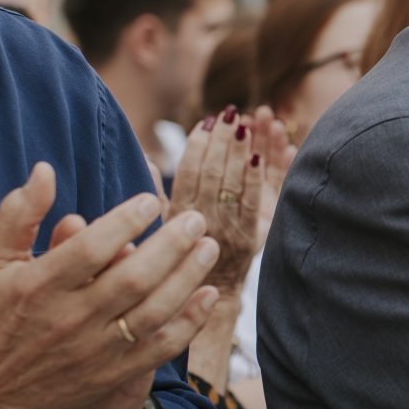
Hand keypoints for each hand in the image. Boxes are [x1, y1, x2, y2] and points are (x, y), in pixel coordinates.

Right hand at [0, 163, 219, 408]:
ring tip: (209, 247)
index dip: (125, 222)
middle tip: (195, 220)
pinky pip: (159, 348)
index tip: (151, 201)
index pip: (91, 249)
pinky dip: (189, 322)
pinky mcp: (110, 375)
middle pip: (132, 279)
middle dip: (171, 245)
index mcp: (39, 285)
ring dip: (187, 278)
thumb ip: (19, 215)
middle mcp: (69, 319)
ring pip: (153, 311)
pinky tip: (208, 295)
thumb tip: (45, 170)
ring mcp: (93, 351)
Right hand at [172, 105, 284, 294]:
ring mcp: (226, 231)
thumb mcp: (159, 228)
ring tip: (245, 123)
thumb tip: (148, 160)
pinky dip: (257, 177)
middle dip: (221, 140)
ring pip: (233, 185)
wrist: (206, 295)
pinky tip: (260, 154)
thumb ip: (154, 195)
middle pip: (212, 174)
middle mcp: (200, 223)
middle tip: (228, 114)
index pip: (186, 174)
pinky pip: (253, 203)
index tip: (204, 123)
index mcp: (176, 217)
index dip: (196, 146)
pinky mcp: (250, 240)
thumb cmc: (177, 259)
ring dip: (240, 151)